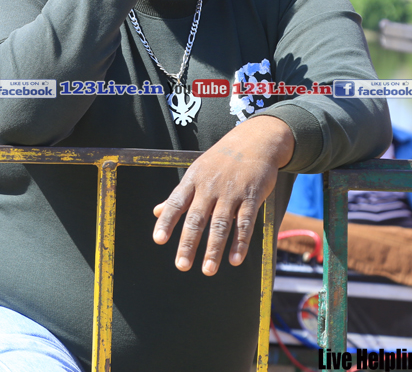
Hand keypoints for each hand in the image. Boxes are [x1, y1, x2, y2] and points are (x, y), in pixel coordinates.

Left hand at [152, 115, 294, 274]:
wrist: (255, 140)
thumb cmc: (220, 160)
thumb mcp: (197, 173)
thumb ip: (178, 195)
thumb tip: (156, 212)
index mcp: (193, 180)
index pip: (176, 203)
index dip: (167, 221)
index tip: (158, 240)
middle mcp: (210, 187)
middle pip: (197, 218)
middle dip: (189, 243)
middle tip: (181, 266)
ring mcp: (231, 191)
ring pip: (221, 224)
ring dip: (214, 249)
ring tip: (208, 270)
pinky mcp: (252, 196)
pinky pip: (245, 222)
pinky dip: (240, 242)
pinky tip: (235, 260)